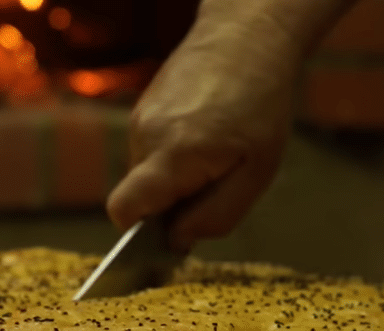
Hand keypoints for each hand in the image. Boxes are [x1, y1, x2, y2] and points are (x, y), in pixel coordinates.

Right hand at [105, 12, 301, 251]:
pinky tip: (204, 135)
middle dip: (169, 204)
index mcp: (172, 155)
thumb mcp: (256, 173)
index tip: (167, 233)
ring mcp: (140, 120)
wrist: (246, 36)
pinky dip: (173, 155)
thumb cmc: (260, 104)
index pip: (124, 210)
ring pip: (146, 173)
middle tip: (214, 185)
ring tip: (215, 152)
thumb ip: (216, 215)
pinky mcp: (143, 109)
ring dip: (175, 178)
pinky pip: (150, 150)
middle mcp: (145, 137)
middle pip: (138, 196)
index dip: (137, 233)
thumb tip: (177, 241)